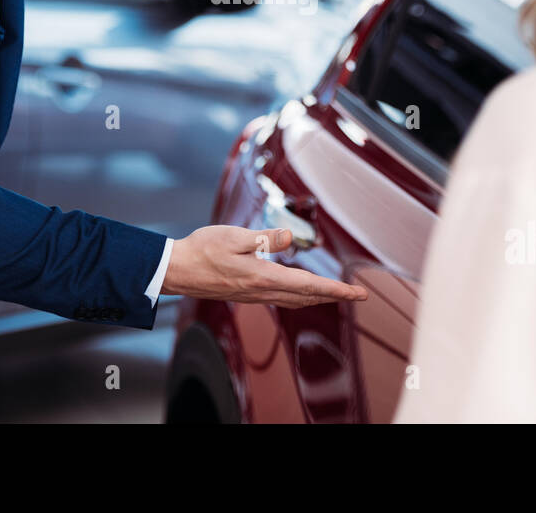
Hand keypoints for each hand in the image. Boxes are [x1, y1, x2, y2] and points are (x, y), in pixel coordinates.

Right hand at [161, 226, 368, 307]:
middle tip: (358, 295)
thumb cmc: (202, 249)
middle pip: (307, 297)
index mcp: (263, 277)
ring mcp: (255, 296)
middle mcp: (262, 291)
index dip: (336, 290)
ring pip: (296, 300)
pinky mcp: (247, 294)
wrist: (177, 270)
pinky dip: (301, 297)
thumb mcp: (234, 236)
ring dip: (319, 298)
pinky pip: (283, 299)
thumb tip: (290, 237)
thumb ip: (264, 238)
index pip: (309, 285)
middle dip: (335, 296)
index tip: (357, 293)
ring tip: (337, 294)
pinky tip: (303, 292)